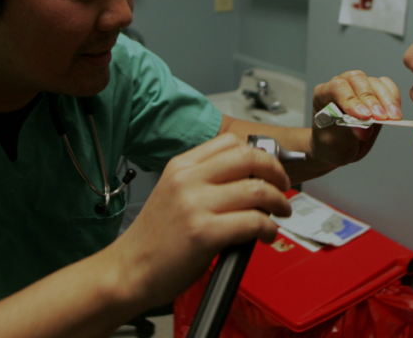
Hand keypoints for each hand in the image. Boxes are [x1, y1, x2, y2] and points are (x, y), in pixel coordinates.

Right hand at [111, 134, 291, 306]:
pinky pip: (254, 221)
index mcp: (181, 166)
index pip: (230, 143)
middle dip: (276, 172)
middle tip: (283, 188)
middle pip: (249, 158)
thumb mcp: (173, 194)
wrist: (129, 270)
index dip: (259, 154)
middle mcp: (188, 179)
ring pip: (257, 189)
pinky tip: (267, 235)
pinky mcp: (204, 233)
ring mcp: (196, 205)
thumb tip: (250, 180)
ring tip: (280, 214)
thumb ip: (205, 181)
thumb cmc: (154, 239)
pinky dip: (269, 228)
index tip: (269, 169)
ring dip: (279, 202)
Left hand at [310, 70, 400, 170]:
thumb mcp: (336, 142)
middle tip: (380, 117)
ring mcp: (359, 88)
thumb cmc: (332, 143)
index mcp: (323, 93)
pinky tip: (395, 112)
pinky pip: (387, 87)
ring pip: (375, 83)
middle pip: (358, 80)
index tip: (363, 115)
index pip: (337, 87)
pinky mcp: (375, 93)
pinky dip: (393, 98)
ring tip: (392, 117)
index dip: (351, 99)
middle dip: (371, 99)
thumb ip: (350, 131)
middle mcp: (342, 86)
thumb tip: (367, 127)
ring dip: (386, 100)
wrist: (338, 148)